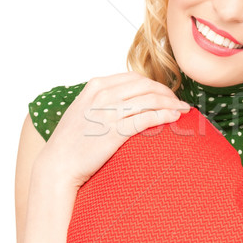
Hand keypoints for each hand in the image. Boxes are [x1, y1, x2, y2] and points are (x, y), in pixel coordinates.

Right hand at [35, 72, 190, 187]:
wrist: (58, 165)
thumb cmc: (72, 141)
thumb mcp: (84, 109)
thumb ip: (104, 100)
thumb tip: (130, 99)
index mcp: (96, 86)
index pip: (135, 78)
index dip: (156, 85)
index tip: (167, 94)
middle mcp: (103, 95)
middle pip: (146, 86)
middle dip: (167, 93)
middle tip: (178, 103)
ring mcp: (109, 113)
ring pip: (150, 100)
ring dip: (171, 103)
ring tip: (184, 110)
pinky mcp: (115, 131)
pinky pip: (147, 118)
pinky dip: (165, 115)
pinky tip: (175, 118)